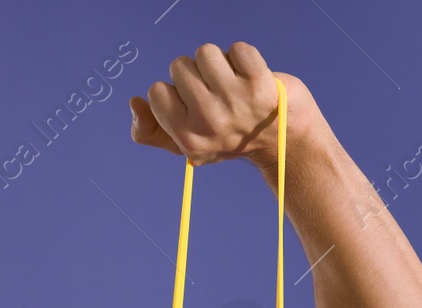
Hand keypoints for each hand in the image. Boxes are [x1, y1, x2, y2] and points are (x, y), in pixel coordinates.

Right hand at [129, 42, 316, 167]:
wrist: (287, 143)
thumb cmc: (233, 139)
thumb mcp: (189, 145)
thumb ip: (151, 131)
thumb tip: (134, 102)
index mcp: (188, 138)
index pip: (156, 90)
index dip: (176, 93)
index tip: (197, 109)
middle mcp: (210, 121)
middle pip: (179, 66)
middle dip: (197, 76)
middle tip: (221, 98)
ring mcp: (235, 101)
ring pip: (205, 52)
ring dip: (220, 64)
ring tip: (236, 86)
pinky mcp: (260, 82)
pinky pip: (238, 48)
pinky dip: (245, 58)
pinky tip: (253, 79)